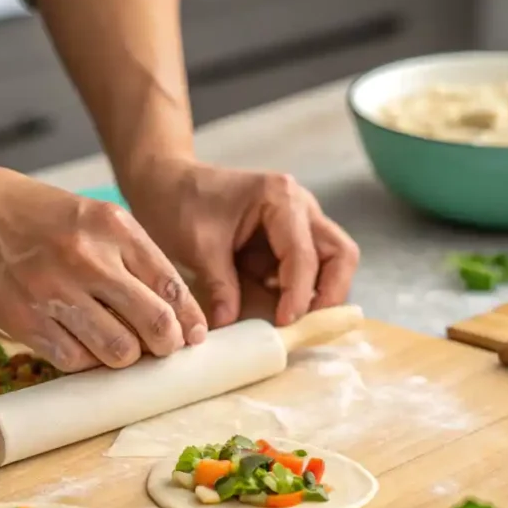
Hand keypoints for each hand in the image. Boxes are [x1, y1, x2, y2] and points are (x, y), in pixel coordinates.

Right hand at [0, 168, 207, 371]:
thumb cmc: (40, 216)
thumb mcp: (96, 217)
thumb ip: (134, 257)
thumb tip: (172, 311)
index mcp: (113, 228)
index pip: (171, 285)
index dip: (190, 320)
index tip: (193, 336)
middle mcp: (88, 258)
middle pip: (153, 323)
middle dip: (167, 345)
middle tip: (163, 350)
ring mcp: (54, 291)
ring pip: (118, 350)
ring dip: (127, 358)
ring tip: (122, 350)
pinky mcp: (25, 319)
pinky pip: (74, 360)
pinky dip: (87, 362)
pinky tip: (85, 348)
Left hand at [123, 158, 359, 327]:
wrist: (167, 183)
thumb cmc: (181, 203)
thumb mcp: (197, 245)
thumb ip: (220, 285)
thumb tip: (230, 324)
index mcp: (280, 197)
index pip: (304, 254)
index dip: (298, 294)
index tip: (284, 322)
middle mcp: (300, 205)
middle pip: (341, 254)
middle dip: (330, 293)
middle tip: (305, 323)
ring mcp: (300, 221)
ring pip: (334, 261)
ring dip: (320, 292)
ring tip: (291, 317)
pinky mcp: (290, 238)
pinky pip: (311, 268)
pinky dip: (303, 290)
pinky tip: (277, 305)